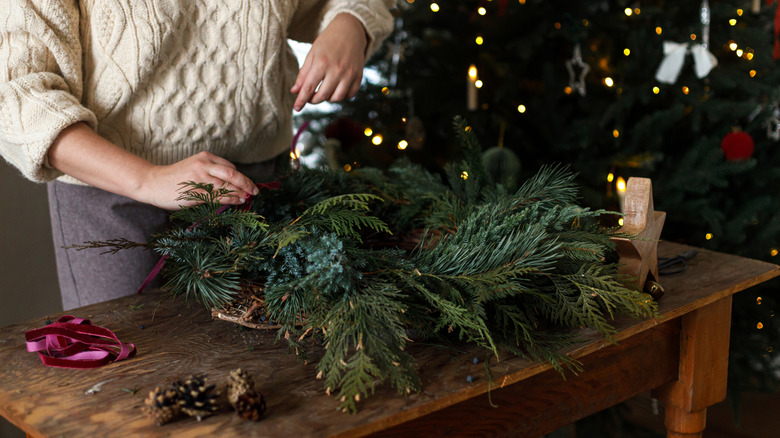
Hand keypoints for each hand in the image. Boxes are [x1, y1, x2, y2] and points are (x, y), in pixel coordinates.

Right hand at [140, 152, 258, 209]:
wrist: (152, 182)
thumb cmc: (175, 178)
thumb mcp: (194, 168)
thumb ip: (211, 173)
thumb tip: (232, 184)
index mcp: (205, 158)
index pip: (230, 167)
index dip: (241, 177)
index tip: (247, 185)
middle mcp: (204, 165)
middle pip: (232, 174)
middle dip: (247, 183)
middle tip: (255, 191)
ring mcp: (200, 178)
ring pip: (227, 186)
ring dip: (241, 193)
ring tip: (248, 197)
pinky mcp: (196, 192)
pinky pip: (218, 196)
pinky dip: (231, 199)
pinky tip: (238, 201)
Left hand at [291, 13, 367, 111]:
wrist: (350, 30)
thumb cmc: (328, 42)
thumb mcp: (312, 54)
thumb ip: (303, 74)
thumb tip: (295, 92)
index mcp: (322, 63)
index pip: (308, 88)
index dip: (301, 100)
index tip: (296, 108)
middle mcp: (337, 70)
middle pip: (322, 96)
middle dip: (313, 100)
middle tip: (310, 97)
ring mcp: (350, 74)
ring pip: (336, 98)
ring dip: (327, 99)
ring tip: (324, 91)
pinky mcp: (359, 76)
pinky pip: (350, 95)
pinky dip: (342, 96)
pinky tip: (336, 89)